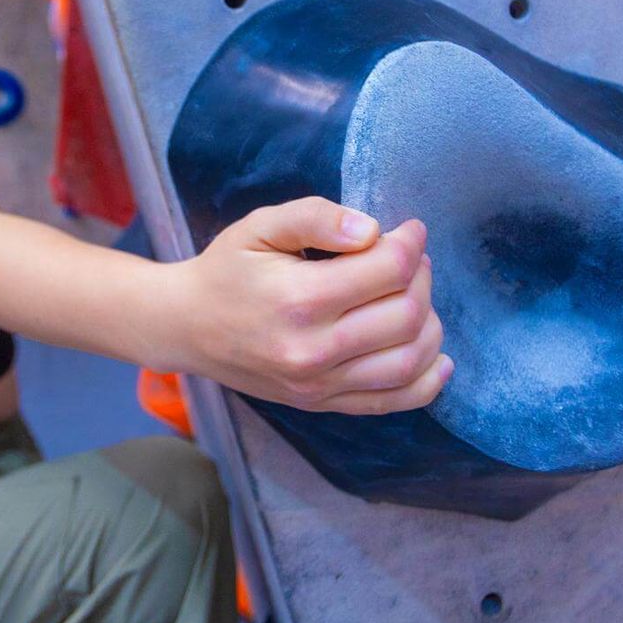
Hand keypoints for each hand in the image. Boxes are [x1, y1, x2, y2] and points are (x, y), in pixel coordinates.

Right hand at [167, 197, 450, 414]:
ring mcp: (319, 385)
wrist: (186, 327)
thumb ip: (315, 218)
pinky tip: (436, 355)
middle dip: (422, 277)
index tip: (409, 229)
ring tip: (414, 295)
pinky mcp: (322, 404)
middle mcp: (313, 350)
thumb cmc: (226, 270)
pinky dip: (427, 381)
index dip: (410, 244)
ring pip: (409, 360)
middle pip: (406, 315)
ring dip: (430, 322)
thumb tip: (371, 230)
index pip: (389, 271)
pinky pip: (393, 401)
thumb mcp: (260, 226)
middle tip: (410, 258)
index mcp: (299, 298)